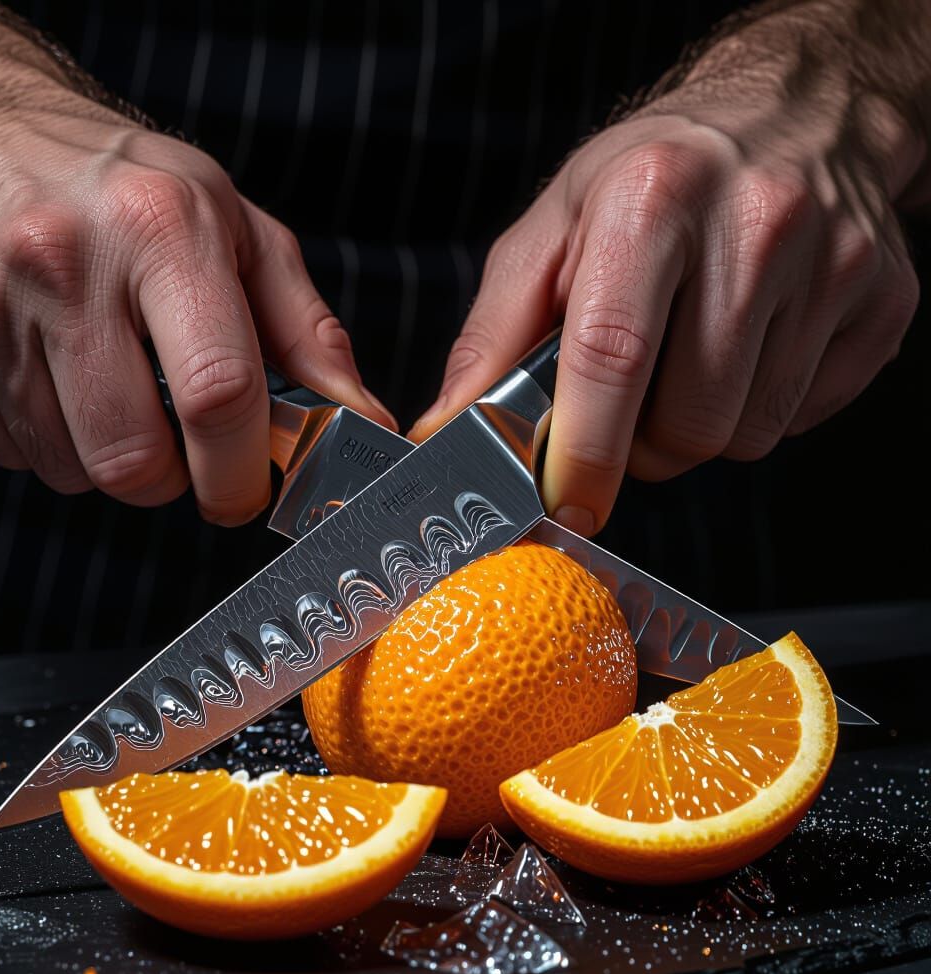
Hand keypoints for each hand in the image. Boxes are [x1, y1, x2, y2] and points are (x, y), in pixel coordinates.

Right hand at [0, 2, 391, 525]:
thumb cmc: (130, 186)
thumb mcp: (239, 232)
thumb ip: (307, 333)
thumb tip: (361, 420)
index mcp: (161, 229)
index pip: (218, 393)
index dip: (241, 472)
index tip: (247, 491)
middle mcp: (61, 264)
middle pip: (134, 459)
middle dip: (172, 479)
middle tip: (180, 442)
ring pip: (69, 469)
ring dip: (107, 456)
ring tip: (112, 384)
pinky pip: (7, 452)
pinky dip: (45, 439)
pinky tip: (53, 376)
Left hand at [411, 22, 921, 535]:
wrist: (791, 114)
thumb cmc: (656, 176)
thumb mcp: (554, 230)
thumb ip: (494, 334)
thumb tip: (448, 426)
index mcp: (652, 201)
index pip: (612, 360)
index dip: (584, 454)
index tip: (569, 500)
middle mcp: (755, 228)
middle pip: (687, 426)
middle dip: (643, 445)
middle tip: (630, 402)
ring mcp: (833, 265)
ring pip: (747, 435)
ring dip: (701, 427)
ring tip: (689, 361)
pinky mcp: (883, 301)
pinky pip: (804, 417)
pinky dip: (761, 407)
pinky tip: (749, 348)